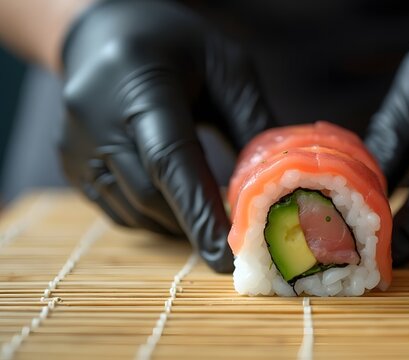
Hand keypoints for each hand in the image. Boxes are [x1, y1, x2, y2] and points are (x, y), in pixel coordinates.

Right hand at [60, 0, 273, 271]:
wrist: (106, 33)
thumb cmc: (177, 44)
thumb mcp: (226, 66)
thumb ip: (251, 119)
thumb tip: (277, 179)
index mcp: (138, 85)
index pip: (169, 159)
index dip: (198, 211)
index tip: (225, 256)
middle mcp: (95, 117)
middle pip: (149, 192)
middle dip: (193, 224)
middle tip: (232, 241)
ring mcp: (76, 143)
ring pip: (131, 207)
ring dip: (174, 224)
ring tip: (208, 222)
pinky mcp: (71, 161)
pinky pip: (116, 207)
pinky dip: (151, 217)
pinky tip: (176, 208)